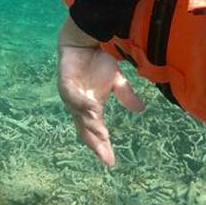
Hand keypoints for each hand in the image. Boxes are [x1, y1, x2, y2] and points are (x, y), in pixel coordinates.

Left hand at [57, 43, 144, 166]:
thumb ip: (125, 94)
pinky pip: (72, 96)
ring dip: (91, 125)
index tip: (110, 161)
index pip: (96, 132)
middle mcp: (79, 106)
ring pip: (79, 115)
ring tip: (101, 135)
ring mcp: (71, 96)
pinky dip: (82, 103)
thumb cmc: (97, 62)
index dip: (102, 146)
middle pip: (84, 130)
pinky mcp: (65, 83)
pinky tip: (93, 109)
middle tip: (104, 156)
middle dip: (95, 143)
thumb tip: (140, 109)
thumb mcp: (117, 80)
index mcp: (91, 108)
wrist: (83, 42)